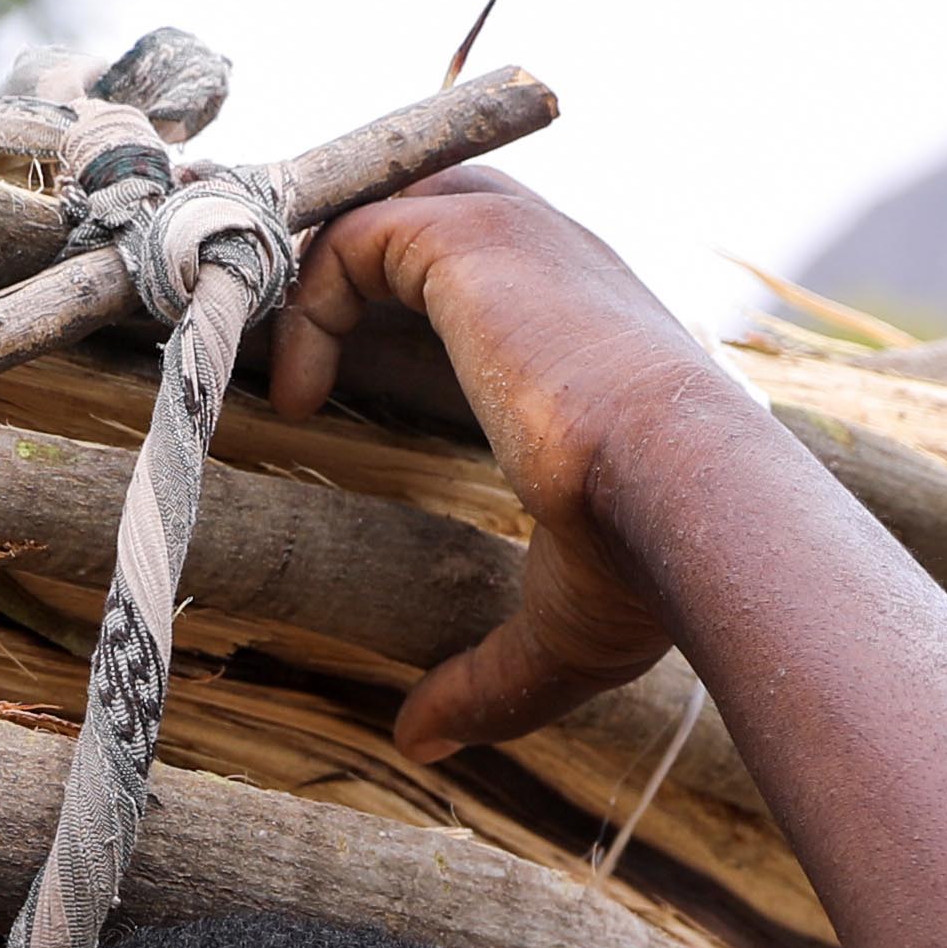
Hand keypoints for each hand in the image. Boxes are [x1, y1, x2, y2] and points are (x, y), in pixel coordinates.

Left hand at [265, 170, 753, 761]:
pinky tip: (298, 397)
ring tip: (259, 368)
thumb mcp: (566, 635)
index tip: (318, 395)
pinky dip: (304, 305)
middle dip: (328, 268)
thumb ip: (486, 676)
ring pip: (370, 205)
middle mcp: (552, 258)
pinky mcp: (469, 238)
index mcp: (583, 323)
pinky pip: (346, 237)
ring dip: (299, 275)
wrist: (687, 494)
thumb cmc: (651, 562)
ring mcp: (513, 236)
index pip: (466, 275)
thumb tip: (419, 742)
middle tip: (264, 360)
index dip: (381, 316)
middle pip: (415, 205)